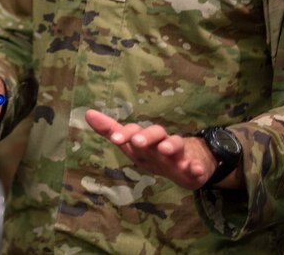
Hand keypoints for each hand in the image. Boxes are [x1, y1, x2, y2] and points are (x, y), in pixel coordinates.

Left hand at [84, 110, 220, 190]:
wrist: (191, 162)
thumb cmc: (154, 152)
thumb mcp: (133, 145)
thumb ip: (111, 131)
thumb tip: (87, 113)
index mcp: (145, 139)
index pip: (134, 131)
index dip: (124, 134)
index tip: (114, 138)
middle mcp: (161, 142)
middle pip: (155, 133)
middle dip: (146, 136)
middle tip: (137, 142)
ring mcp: (179, 154)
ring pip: (176, 145)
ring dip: (170, 146)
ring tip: (164, 150)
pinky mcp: (194, 167)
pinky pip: (196, 167)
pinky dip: (195, 167)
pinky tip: (193, 169)